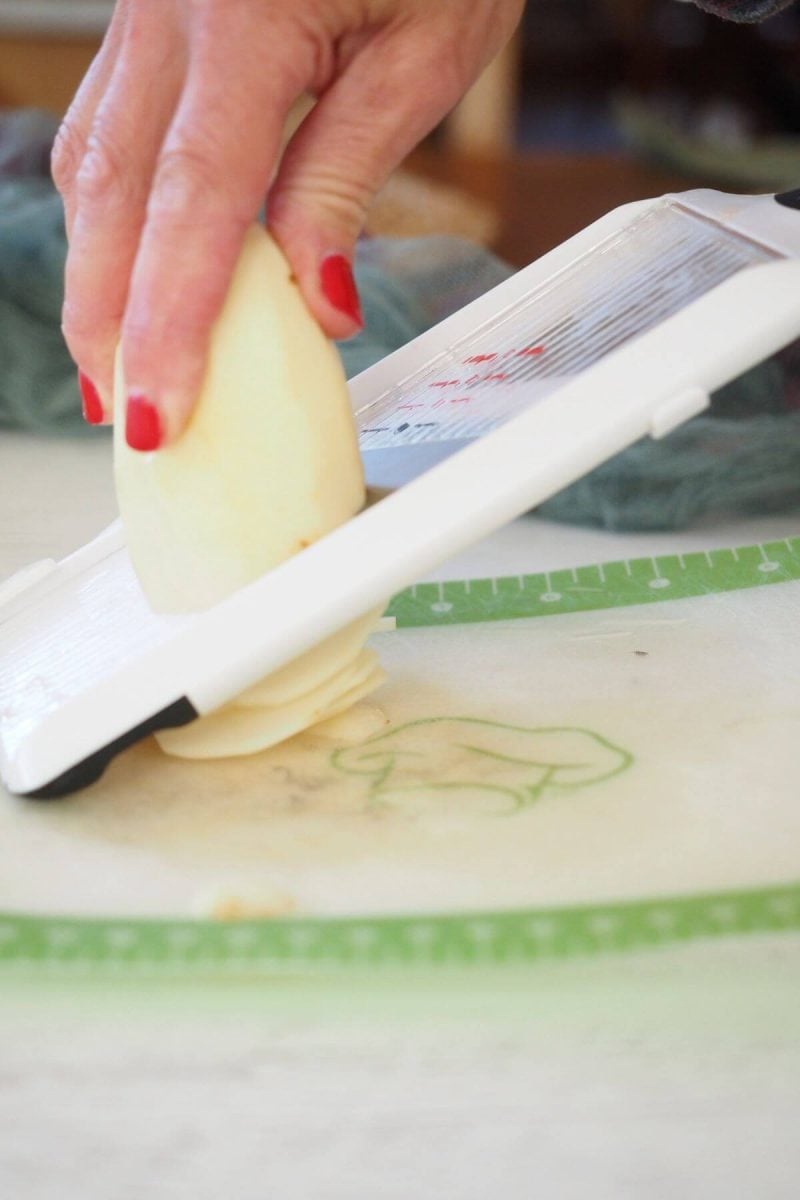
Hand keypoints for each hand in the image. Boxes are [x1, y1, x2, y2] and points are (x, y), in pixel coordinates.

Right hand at [53, 0, 523, 448]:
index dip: (170, 318)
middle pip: (114, 193)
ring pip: (94, 164)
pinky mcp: (149, 20)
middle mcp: (171, 10)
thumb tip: (316, 295)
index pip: (195, 202)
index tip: (165, 405)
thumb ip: (347, 174)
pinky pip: (110, 130)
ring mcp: (146, 10)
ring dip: (99, 273)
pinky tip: (122, 269)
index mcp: (244, 16)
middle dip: (110, 315)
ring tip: (118, 360)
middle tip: (127, 408)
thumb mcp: (423, 54)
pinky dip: (114, 216)